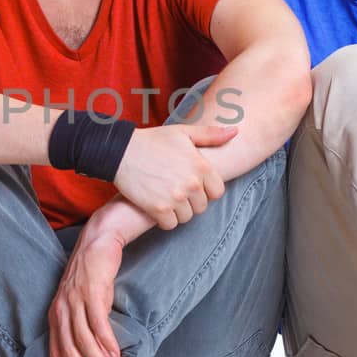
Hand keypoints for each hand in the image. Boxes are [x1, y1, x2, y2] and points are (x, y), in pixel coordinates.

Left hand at [48, 226, 124, 356]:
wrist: (98, 242)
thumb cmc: (92, 276)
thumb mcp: (81, 303)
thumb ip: (82, 325)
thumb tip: (91, 352)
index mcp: (55, 315)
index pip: (54, 351)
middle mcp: (61, 310)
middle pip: (68, 350)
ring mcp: (75, 301)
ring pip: (83, 339)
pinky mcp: (91, 291)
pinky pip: (98, 322)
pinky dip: (106, 341)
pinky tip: (115, 355)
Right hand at [112, 123, 235, 229]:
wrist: (120, 151)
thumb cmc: (152, 140)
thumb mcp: (183, 132)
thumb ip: (211, 135)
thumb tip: (236, 131)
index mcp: (201, 166)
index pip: (217, 192)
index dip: (205, 190)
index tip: (192, 185)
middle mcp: (191, 184)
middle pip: (201, 207)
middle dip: (191, 201)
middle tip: (175, 190)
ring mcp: (175, 198)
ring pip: (186, 217)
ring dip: (177, 211)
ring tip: (166, 197)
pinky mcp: (158, 209)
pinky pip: (170, 225)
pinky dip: (164, 220)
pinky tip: (157, 206)